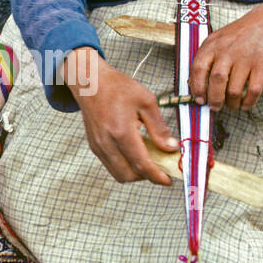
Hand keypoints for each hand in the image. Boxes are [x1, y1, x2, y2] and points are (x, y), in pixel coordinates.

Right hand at [61, 48, 177, 185]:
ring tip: (148, 159)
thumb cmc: (118, 87)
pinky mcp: (95, 146)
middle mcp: (107, 143)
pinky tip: (134, 152)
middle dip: (147, 176)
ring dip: (135, 173)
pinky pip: (111, 165)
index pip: (141, 164)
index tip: (168, 180)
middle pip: (129, 175)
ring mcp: (98, 146)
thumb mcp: (146, 101)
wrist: (91, 82)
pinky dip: (125, 166)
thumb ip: (159, 128)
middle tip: (160, 167)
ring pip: (119, 174)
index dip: (157, 176)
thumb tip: (171, 148)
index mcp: (121, 132)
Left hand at [190, 0, 262, 110]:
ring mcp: (246, 59)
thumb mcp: (214, 41)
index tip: (199, 99)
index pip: (198, 69)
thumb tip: (193, 86)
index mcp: (212, 46)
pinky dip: (248, 102)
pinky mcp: (262, 66)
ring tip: (231, 104)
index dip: (197, 87)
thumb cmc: (235, 37)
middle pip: (217, 81)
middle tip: (215, 107)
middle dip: (214, 100)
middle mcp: (228, 52)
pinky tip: (245, 103)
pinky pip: (253, 91)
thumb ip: (204, 60)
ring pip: (234, 90)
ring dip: (231, 103)